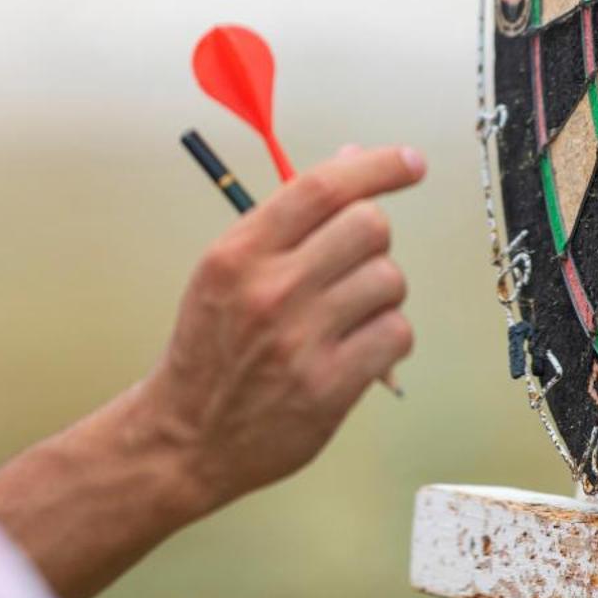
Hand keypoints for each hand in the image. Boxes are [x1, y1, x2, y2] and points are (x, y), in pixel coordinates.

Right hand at [139, 144, 424, 516]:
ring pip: (390, 280)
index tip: (411, 163)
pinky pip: (397, 334)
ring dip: (381, 294)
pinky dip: (388, 338)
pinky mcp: (329, 387)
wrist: (186, 437)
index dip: (377, 166)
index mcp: (239, 253)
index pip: (322, 188)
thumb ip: (289, 219)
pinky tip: (359, 349)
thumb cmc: (213, 346)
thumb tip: (352, 160)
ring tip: (348, 316)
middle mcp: (269, 290)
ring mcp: (301, 340)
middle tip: (354, 264)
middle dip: (374, 240)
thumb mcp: (229, 270)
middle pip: (369, 226)